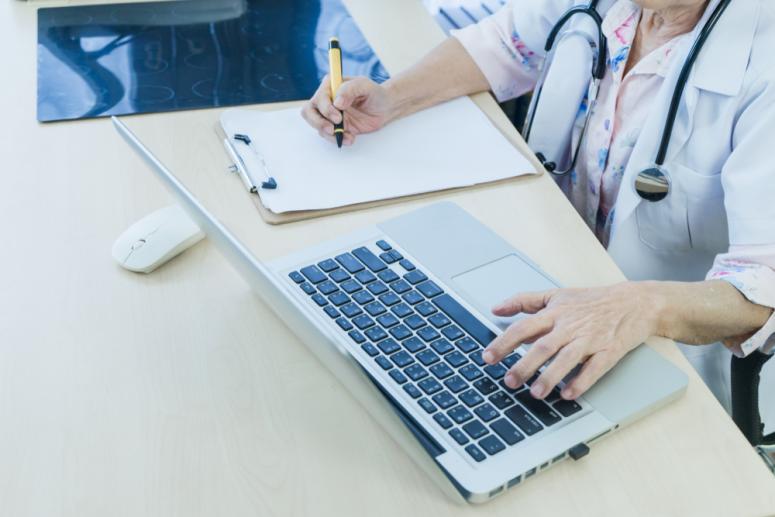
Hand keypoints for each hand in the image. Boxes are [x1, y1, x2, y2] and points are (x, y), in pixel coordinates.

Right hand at [300, 75, 394, 145]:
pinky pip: (328, 135)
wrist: (384, 108)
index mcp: (331, 85)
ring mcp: (329, 114)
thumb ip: (351, 89)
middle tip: (333, 129)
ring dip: (330, 134)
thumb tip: (337, 102)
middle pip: (309, 112)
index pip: (319, 96)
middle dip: (319, 123)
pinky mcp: (334, 126)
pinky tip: (350, 138)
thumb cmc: (375, 93)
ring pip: (317, 125)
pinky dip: (337, 139)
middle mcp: (326, 99)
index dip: (325, 108)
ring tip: (348, 136)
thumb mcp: (366, 86)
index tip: (338, 117)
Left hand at [483, 282, 660, 400]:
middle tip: (508, 381)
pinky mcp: (609, 351)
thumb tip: (496, 308)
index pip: (523, 327)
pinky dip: (582, 381)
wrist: (634, 303)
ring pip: (566, 359)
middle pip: (543, 346)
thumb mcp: (556, 295)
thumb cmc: (592, 301)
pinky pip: (594, 369)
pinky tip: (569, 394)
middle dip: (524, 365)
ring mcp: (590, 339)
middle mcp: (570, 326)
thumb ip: (524, 301)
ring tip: (535, 393)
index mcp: (555, 312)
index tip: (487, 357)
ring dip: (550, 377)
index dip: (504, 342)